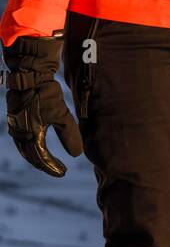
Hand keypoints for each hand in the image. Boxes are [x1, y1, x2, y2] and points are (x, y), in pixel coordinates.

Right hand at [2, 35, 82, 177]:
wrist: (30, 74)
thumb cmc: (46, 94)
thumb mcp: (62, 115)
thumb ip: (69, 136)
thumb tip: (77, 155)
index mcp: (30, 135)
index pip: (41, 159)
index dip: (52, 167)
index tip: (63, 172)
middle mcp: (20, 133)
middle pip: (31, 156)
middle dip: (44, 164)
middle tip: (57, 170)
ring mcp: (15, 125)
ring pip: (24, 147)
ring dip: (36, 156)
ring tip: (47, 161)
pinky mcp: (15, 117)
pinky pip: (21, 137)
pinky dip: (30, 145)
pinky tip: (37, 142)